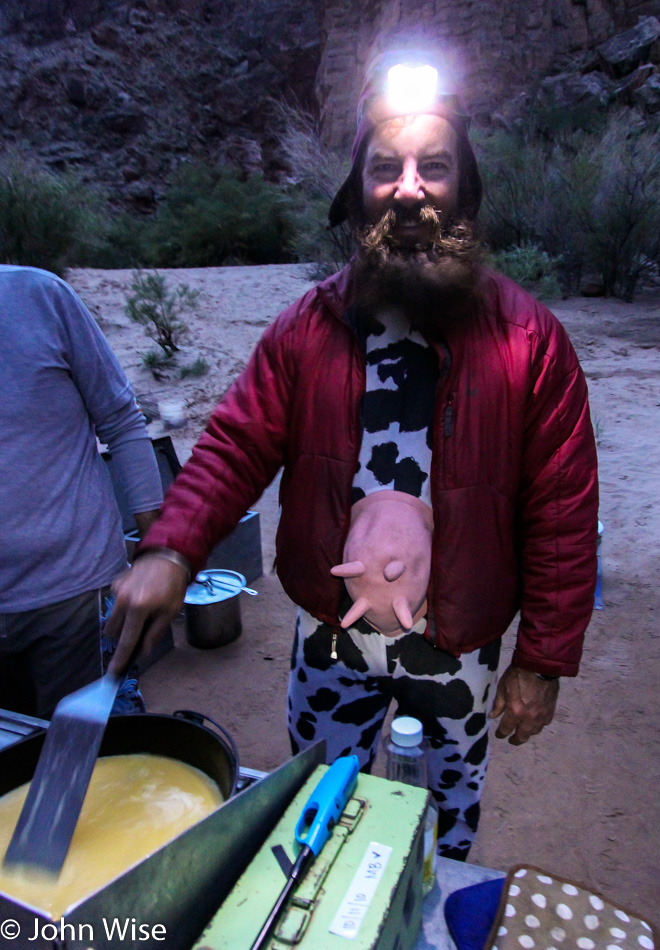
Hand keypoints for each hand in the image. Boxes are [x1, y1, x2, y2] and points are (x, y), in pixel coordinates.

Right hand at [104, 554, 187, 674]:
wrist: (167, 558)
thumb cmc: (172, 587)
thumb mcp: (169, 612)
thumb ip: (154, 633)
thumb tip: (143, 651)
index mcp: (138, 607)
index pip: (127, 639)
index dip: (121, 658)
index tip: (113, 672)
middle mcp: (123, 599)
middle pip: (113, 632)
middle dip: (122, 638)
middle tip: (138, 635)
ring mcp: (116, 591)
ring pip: (111, 619)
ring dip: (122, 624)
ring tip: (141, 616)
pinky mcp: (115, 584)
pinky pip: (115, 604)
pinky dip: (123, 608)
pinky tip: (138, 600)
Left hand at [489, 664, 558, 745]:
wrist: (540, 666)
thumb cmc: (518, 674)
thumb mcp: (503, 687)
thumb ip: (498, 704)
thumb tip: (492, 716)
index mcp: (515, 711)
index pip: (506, 729)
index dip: (501, 734)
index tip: (499, 735)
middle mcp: (529, 718)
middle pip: (522, 736)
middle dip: (515, 740)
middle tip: (512, 740)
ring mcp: (541, 715)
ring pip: (534, 731)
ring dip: (527, 732)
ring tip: (523, 730)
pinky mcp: (551, 710)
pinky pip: (544, 723)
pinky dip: (539, 724)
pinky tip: (536, 721)